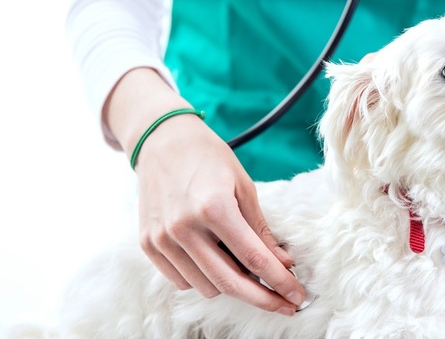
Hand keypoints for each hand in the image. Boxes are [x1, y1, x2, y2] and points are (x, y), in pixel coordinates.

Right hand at [105, 68, 305, 315]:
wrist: (162, 140)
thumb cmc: (209, 158)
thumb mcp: (244, 186)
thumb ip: (261, 229)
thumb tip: (283, 264)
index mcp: (214, 207)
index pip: (254, 259)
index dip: (279, 282)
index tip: (297, 296)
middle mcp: (184, 227)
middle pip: (229, 283)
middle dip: (263, 299)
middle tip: (285, 305)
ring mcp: (162, 238)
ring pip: (206, 287)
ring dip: (232, 287)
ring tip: (247, 271)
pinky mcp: (147, 244)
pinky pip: (181, 281)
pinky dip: (203, 279)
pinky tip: (217, 262)